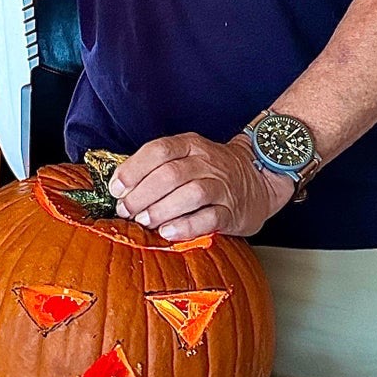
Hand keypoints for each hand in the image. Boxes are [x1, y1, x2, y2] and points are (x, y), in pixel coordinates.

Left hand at [108, 133, 294, 241]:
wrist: (259, 179)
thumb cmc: (211, 171)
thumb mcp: (187, 157)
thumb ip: (158, 167)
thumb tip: (120, 187)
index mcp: (191, 144)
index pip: (159, 150)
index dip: (133, 169)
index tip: (116, 187)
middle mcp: (207, 162)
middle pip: (170, 174)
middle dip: (142, 194)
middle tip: (126, 210)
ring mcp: (222, 186)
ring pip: (190, 193)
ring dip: (162, 209)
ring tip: (144, 221)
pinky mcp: (233, 211)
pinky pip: (210, 218)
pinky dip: (186, 226)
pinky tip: (168, 232)